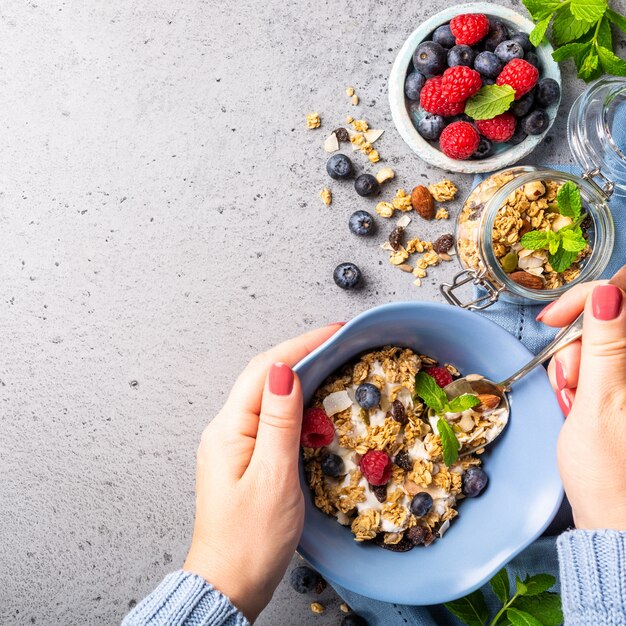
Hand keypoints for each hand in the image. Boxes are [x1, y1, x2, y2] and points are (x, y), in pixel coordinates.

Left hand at [183, 324, 342, 621]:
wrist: (229, 583)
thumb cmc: (250, 541)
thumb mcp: (273, 478)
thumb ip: (279, 421)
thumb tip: (283, 371)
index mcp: (229, 429)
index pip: (265, 370)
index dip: (302, 345)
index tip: (334, 331)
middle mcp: (227, 429)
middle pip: (264, 375)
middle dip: (302, 352)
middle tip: (338, 341)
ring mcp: (234, 442)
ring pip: (268, 393)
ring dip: (299, 373)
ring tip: (331, 361)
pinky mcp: (246, 455)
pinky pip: (270, 415)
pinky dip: (295, 401)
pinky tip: (313, 401)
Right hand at [539, 282, 625, 529]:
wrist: (618, 520)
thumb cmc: (611, 475)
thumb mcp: (599, 404)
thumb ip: (603, 347)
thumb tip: (607, 293)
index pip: (624, 295)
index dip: (588, 298)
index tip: (557, 321)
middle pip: (609, 319)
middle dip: (577, 343)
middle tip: (570, 383)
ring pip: (600, 342)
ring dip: (576, 364)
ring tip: (573, 400)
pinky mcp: (625, 390)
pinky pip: (601, 364)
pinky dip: (582, 377)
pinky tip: (578, 401)